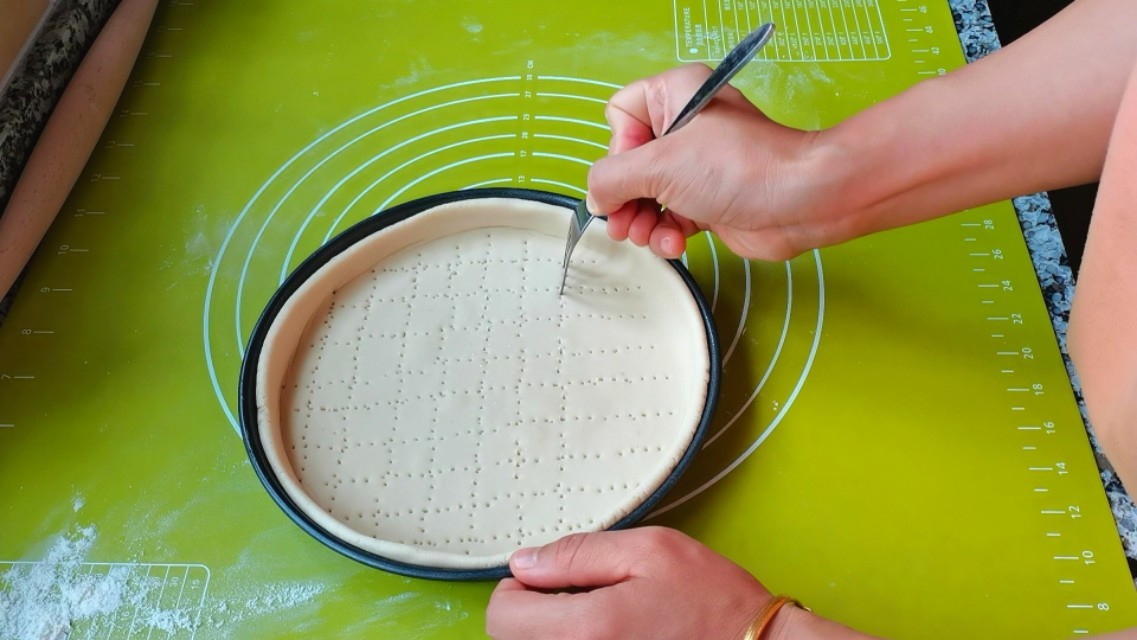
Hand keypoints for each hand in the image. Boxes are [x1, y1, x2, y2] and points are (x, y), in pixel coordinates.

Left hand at [485, 527, 800, 639]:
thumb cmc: (712, 601)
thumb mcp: (650, 552)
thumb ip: (578, 554)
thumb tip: (524, 563)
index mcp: (586, 630)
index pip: (502, 616)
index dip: (517, 588)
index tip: (547, 579)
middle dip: (534, 613)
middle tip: (579, 597)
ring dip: (553, 634)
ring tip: (601, 620)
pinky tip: (611, 638)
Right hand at [587, 64, 847, 261]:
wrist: (800, 202)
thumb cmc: (744, 167)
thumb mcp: (660, 166)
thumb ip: (612, 180)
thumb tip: (596, 197)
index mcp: (674, 95)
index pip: (620, 116)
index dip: (618, 149)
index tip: (630, 173)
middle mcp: (685, 127)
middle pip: (628, 163)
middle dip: (625, 197)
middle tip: (623, 221)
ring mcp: (697, 165)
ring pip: (645, 195)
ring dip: (642, 221)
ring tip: (648, 233)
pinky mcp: (707, 199)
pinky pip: (668, 217)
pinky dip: (665, 233)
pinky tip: (675, 241)